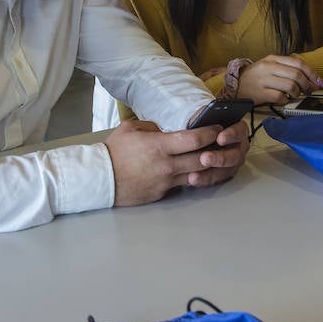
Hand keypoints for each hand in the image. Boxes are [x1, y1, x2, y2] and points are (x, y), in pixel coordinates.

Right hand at [106, 118, 249, 206]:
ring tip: (213, 157)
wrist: (99, 179)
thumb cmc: (113, 151)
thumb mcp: (130, 129)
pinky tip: (195, 171)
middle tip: (223, 143)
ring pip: (196, 175)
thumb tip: (166, 131)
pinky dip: (190, 177)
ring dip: (208, 167)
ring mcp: (165, 182)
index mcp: (160, 146)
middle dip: (215, 150)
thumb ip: (152, 127)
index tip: (217, 129)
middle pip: (202, 159)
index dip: (210, 133)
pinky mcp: (161, 194)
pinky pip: (182, 184)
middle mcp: (167, 165)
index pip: (195, 140)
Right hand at [237, 55, 322, 105]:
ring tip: (294, 95)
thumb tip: (310, 79)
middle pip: (296, 75)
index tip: (319, 82)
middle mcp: (268, 67)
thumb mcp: (269, 66)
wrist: (235, 85)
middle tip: (309, 91)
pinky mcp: (259, 93)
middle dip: (307, 85)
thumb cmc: (255, 77)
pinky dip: (285, 100)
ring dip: (297, 93)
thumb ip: (287, 69)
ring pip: (290, 86)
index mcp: (273, 59)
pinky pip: (279, 97)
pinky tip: (283, 99)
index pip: (298, 63)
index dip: (312, 73)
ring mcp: (263, 80)